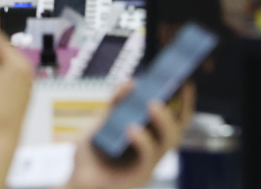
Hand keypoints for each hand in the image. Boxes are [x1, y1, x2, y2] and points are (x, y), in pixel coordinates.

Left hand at [66, 82, 194, 188]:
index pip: (174, 119)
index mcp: (150, 137)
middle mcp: (154, 151)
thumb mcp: (102, 122)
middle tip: (176, 86)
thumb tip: (130, 82)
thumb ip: (115, 104)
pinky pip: (147, 158)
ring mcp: (149, 164)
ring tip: (152, 103)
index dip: (183, 101)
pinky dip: (142, 141)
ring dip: (163, 120)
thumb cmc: (92, 154)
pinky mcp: (140, 176)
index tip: (185, 80)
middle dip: (181, 107)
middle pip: (178, 129)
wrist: (76, 181)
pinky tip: (132, 128)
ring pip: (169, 143)